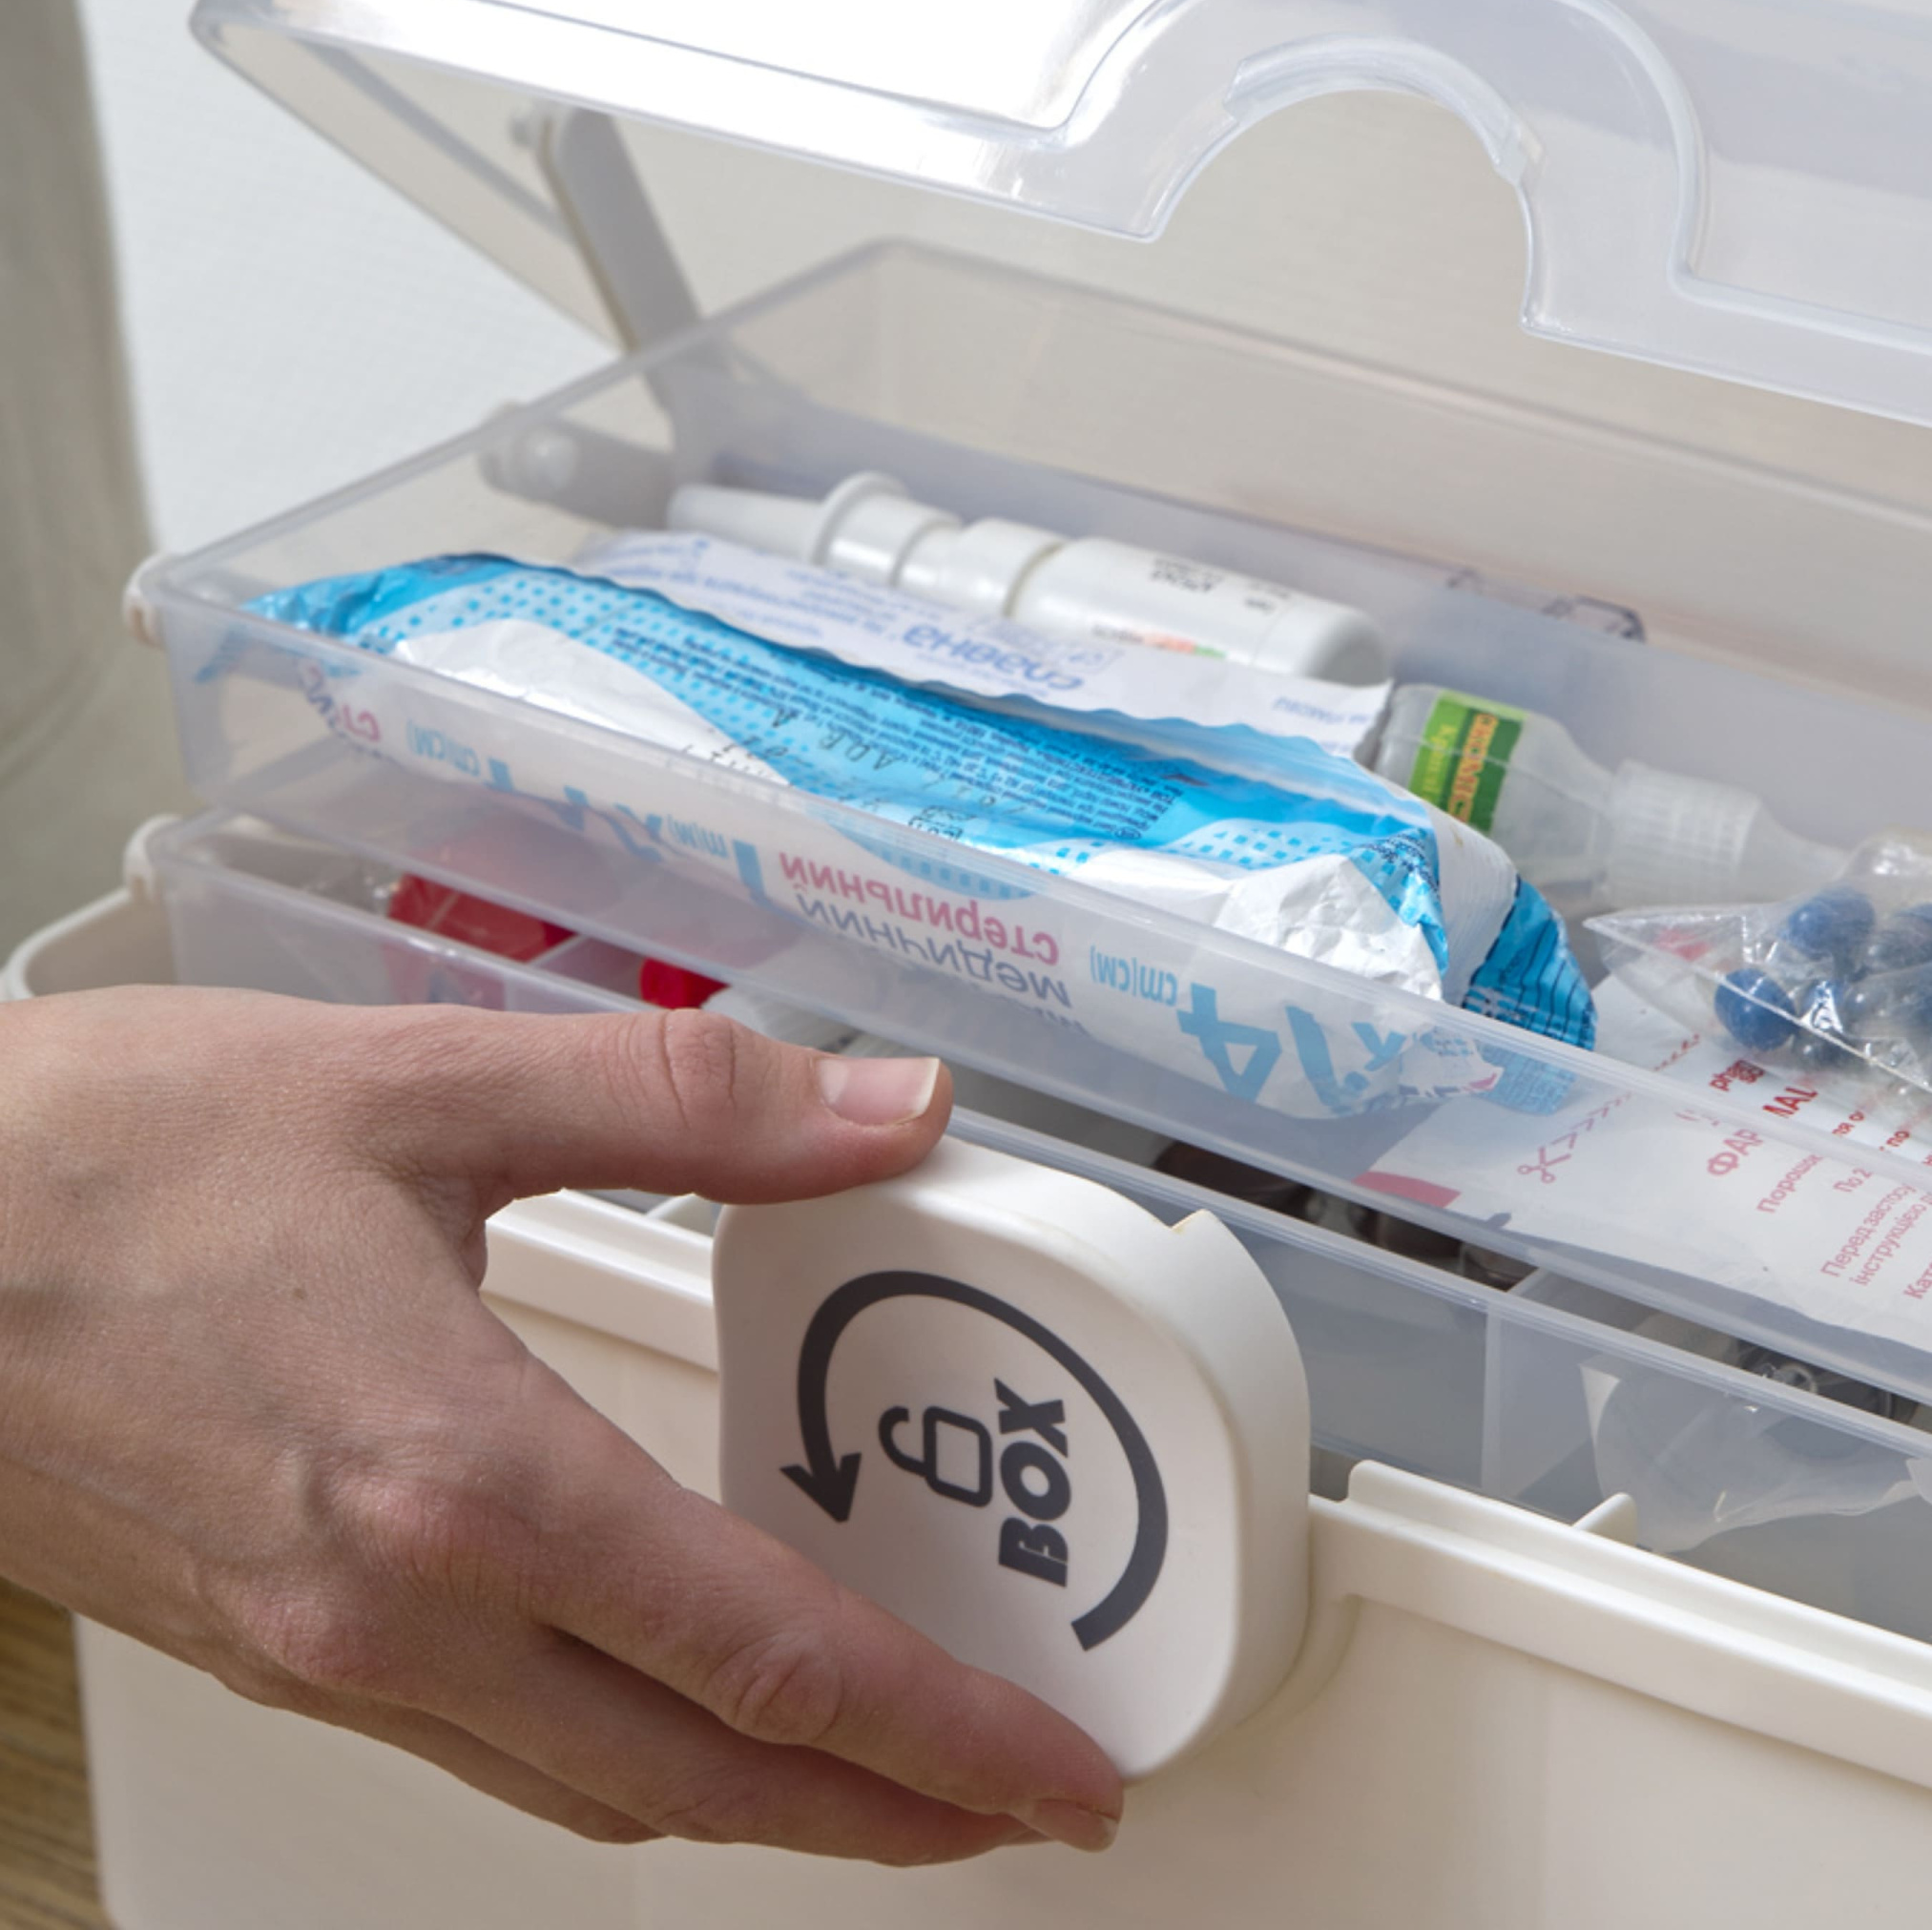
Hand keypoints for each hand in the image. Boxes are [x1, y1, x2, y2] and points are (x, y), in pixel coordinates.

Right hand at [0, 987, 1120, 1858]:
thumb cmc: (107, 1162)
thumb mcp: (426, 1086)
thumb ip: (684, 1101)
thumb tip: (878, 1109)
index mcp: (465, 1481)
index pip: (769, 1660)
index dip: (942, 1735)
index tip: (1058, 1774)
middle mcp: (397, 1615)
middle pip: (696, 1783)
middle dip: (880, 1815)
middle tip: (1005, 1805)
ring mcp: (320, 1658)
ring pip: (586, 1790)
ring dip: (748, 1797)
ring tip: (862, 1762)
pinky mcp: (265, 1645)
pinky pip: (483, 1748)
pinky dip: (611, 1750)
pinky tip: (649, 1682)